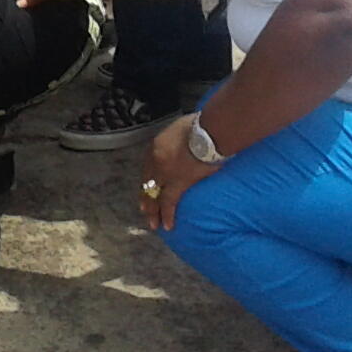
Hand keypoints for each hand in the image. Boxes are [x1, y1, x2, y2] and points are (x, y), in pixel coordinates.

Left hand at [137, 111, 216, 231]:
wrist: (207, 133)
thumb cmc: (200, 126)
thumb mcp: (180, 127)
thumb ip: (177, 139)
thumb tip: (184, 144)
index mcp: (156, 145)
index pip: (148, 166)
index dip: (148, 178)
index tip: (147, 185)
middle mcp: (156, 160)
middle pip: (148, 182)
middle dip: (146, 197)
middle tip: (144, 209)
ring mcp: (165, 174)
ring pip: (155, 195)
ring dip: (153, 210)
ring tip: (153, 223)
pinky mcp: (178, 184)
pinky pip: (169, 202)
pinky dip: (167, 214)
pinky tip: (167, 225)